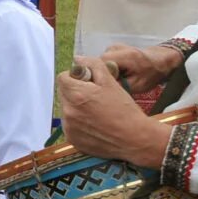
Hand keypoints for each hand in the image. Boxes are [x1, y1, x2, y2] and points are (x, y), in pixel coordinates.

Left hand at [58, 56, 172, 166]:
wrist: (135, 139)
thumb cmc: (125, 109)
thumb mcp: (111, 82)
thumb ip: (93, 66)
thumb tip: (77, 59)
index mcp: (77, 95)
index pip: (62, 78)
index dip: (75, 77)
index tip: (88, 82)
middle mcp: (68, 111)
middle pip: (63, 93)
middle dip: (75, 91)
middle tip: (95, 96)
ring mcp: (68, 127)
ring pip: (66, 108)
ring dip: (76, 106)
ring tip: (97, 111)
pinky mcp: (71, 138)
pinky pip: (69, 124)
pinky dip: (78, 121)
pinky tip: (95, 123)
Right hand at [101, 42, 184, 93]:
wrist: (159, 60)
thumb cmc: (151, 73)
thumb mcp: (137, 85)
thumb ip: (119, 85)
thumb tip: (100, 87)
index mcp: (125, 56)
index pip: (100, 64)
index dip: (99, 75)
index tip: (104, 84)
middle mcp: (116, 48)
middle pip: (97, 62)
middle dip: (101, 74)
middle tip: (112, 82)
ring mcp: (113, 47)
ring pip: (99, 62)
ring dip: (104, 71)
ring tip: (117, 77)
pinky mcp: (112, 48)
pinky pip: (103, 60)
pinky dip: (107, 67)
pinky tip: (117, 71)